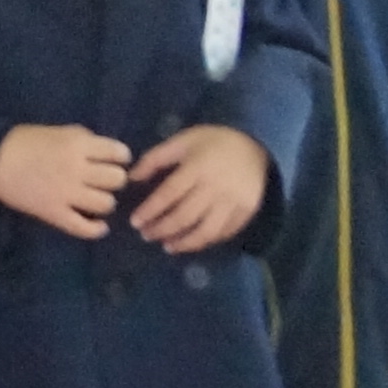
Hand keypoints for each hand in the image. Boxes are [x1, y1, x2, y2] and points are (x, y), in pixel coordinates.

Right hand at [0, 123, 134, 236]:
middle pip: (117, 179)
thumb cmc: (22, 141)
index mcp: (77, 145)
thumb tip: (104, 149)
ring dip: (104, 202)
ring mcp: (66, 194)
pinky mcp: (55, 213)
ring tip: (94, 200)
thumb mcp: (56, 131)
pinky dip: (97, 230)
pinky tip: (99, 226)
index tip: (114, 161)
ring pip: (106, 204)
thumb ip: (81, 138)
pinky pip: (84, 228)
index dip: (120, 158)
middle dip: (113, 180)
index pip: (118, 153)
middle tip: (102, 181)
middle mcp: (76, 169)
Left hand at [127, 122, 270, 252]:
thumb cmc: (213, 141)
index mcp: (197, 167)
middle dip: (162, 229)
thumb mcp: (181, 141)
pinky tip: (191, 242)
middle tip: (146, 235)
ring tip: (167, 246)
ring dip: (184, 242)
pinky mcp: (247, 212)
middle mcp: (216, 187)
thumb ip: (155, 159)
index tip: (135, 222)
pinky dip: (206, 241)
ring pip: (206, 231)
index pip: (169, 194)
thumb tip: (132, 178)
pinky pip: (224, 233)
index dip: (150, 210)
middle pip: (185, 216)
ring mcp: (234, 202)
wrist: (255, 144)